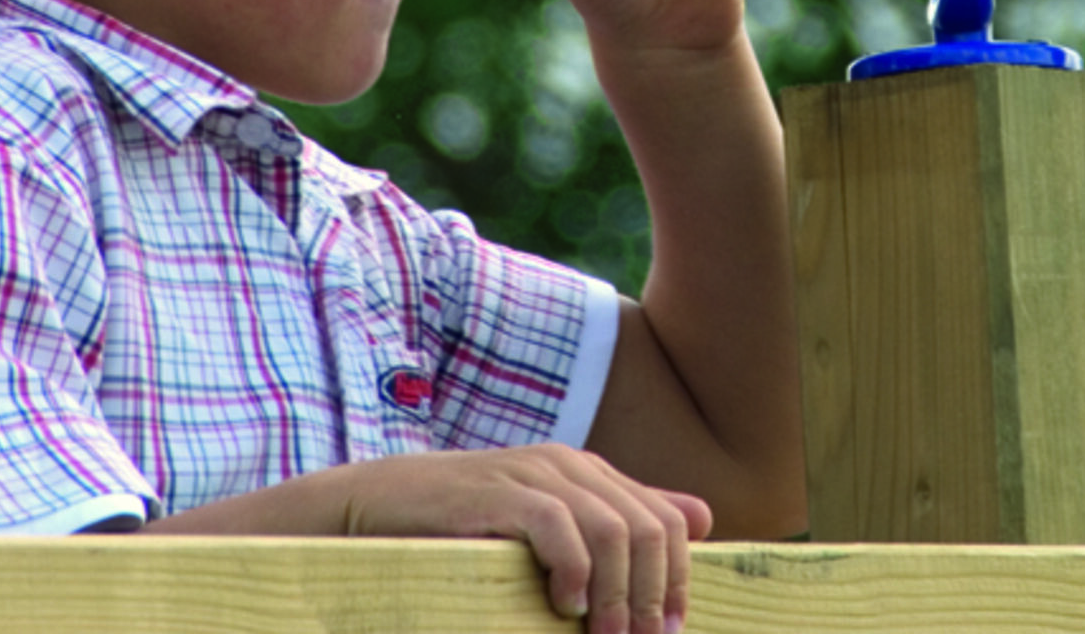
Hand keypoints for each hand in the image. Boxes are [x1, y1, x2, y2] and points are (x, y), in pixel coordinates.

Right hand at [335, 445, 710, 633]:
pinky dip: (573, 571)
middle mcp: (568, 466)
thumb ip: (622, 517)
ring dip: (618, 597)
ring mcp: (533, 475)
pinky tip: (565, 605)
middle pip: (647, 529)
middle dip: (653, 595)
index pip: (664, 519)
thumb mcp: (552, 520)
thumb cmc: (468, 526)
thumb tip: (703, 516)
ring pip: (612, 531)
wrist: (382, 504)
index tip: (670, 632)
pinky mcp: (498, 494)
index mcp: (588, 472)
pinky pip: (558, 528)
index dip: (678, 578)